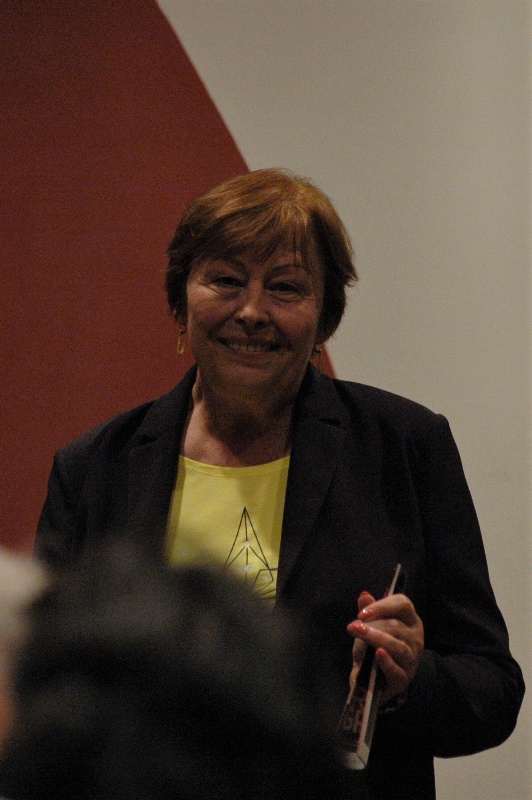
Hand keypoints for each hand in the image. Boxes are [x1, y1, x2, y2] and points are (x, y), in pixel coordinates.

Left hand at [347, 590, 423, 704]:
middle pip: (397, 626)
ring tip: (358, 634)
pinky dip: (386, 662)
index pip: (403, 605)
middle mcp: (416, 638)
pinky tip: (377, 654)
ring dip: (376, 638)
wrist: (373, 681)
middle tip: (352, 627)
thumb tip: (364, 595)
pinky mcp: (404, 679)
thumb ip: (368, 612)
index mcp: (410, 621)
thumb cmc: (373, 649)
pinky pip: (397, 670)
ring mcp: (412, 660)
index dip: (382, 606)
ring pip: (398, 646)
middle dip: (372, 625)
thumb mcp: (368, 628)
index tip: (361, 613)